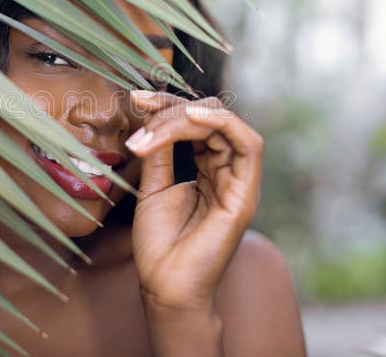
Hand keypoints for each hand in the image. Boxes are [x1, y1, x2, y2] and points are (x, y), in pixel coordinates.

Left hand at [127, 92, 262, 311]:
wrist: (165, 286)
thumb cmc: (159, 244)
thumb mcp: (153, 186)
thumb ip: (160, 152)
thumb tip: (152, 118)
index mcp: (208, 169)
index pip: (196, 122)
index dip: (168, 105)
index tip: (136, 99)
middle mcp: (227, 171)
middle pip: (211, 116)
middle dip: (173, 106)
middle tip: (140, 108)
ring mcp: (239, 182)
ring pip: (225, 124)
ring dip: (187, 115)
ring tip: (154, 122)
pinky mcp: (245, 194)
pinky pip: (248, 145)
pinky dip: (223, 123)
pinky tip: (191, 117)